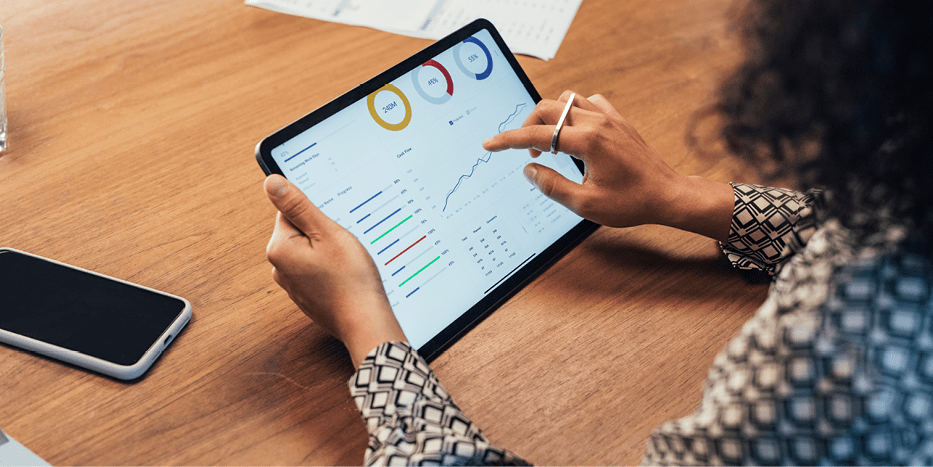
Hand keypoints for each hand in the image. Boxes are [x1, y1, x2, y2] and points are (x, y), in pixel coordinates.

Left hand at [264, 175, 406, 367]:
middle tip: (342, 245)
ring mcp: (293, 284)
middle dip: (323, 233)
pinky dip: (331, 269)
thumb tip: (271, 182)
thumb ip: (298, 206)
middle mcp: (279, 268)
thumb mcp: (327, 233)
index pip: (290, 212)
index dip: (316, 214)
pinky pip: (316, 270)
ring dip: (328, 251)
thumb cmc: (350, 279)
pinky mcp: (307, 295)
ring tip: (346, 262)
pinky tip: (345, 276)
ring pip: (311, 251)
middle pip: (300, 232)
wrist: (365, 321)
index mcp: (279, 249)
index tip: (333, 225)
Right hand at [483, 91, 732, 240]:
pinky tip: (574, 132)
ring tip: (550, 142)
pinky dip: (574, 112)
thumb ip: (553, 186)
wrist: (668, 195)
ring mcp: (610, 117)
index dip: (509, 140)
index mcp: (588, 141)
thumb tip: (530, 169)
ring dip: (551, 117)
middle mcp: (597, 122)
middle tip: (527, 151)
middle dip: (528, 126)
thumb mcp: (586, 204)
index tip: (490, 144)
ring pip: (567, 100)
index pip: (537, 134)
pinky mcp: (618, 120)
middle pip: (548, 108)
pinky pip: (588, 102)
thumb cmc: (631, 203)